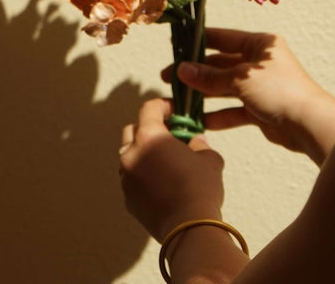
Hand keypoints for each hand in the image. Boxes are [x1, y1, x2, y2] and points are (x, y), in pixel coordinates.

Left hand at [119, 98, 225, 241]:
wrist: (189, 229)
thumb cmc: (199, 188)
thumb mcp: (208, 158)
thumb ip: (199, 144)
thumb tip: (195, 143)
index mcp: (150, 137)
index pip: (149, 109)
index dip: (162, 105)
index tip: (173, 110)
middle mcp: (131, 154)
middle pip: (132, 130)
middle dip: (148, 128)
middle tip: (168, 135)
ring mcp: (126, 178)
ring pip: (130, 156)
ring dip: (144, 153)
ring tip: (165, 162)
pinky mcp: (128, 199)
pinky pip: (132, 179)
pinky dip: (143, 175)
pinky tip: (162, 184)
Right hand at [165, 28, 334, 164]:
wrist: (309, 124)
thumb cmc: (279, 90)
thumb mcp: (240, 79)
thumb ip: (210, 77)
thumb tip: (182, 70)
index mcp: (259, 45)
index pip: (223, 38)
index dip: (199, 42)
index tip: (176, 47)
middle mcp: (259, 63)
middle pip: (221, 64)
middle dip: (196, 72)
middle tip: (169, 78)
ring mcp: (259, 87)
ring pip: (225, 88)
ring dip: (204, 95)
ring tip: (178, 100)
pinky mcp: (259, 109)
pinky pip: (233, 110)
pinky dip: (218, 115)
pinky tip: (199, 120)